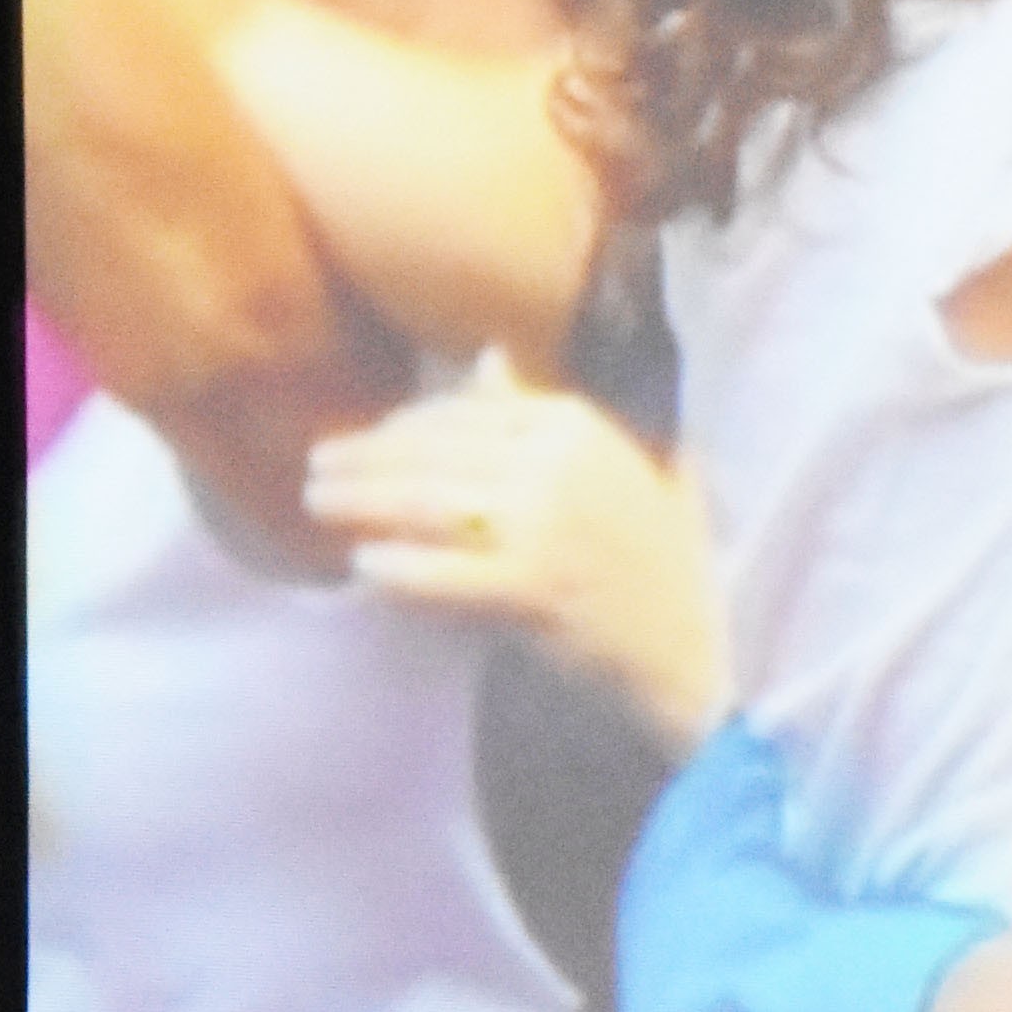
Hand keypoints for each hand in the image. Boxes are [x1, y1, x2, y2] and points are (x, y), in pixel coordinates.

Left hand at [303, 363, 725, 753]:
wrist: (694, 652)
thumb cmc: (660, 561)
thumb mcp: (620, 462)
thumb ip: (552, 410)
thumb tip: (487, 359)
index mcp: (577, 424)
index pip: (466, 409)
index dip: (406, 423)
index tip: (370, 439)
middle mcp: (556, 463)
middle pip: (435, 450)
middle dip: (366, 458)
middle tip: (317, 467)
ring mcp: (543, 526)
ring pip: (426, 503)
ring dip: (362, 502)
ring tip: (318, 503)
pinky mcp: (531, 589)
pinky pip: (442, 574)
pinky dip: (398, 570)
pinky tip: (363, 568)